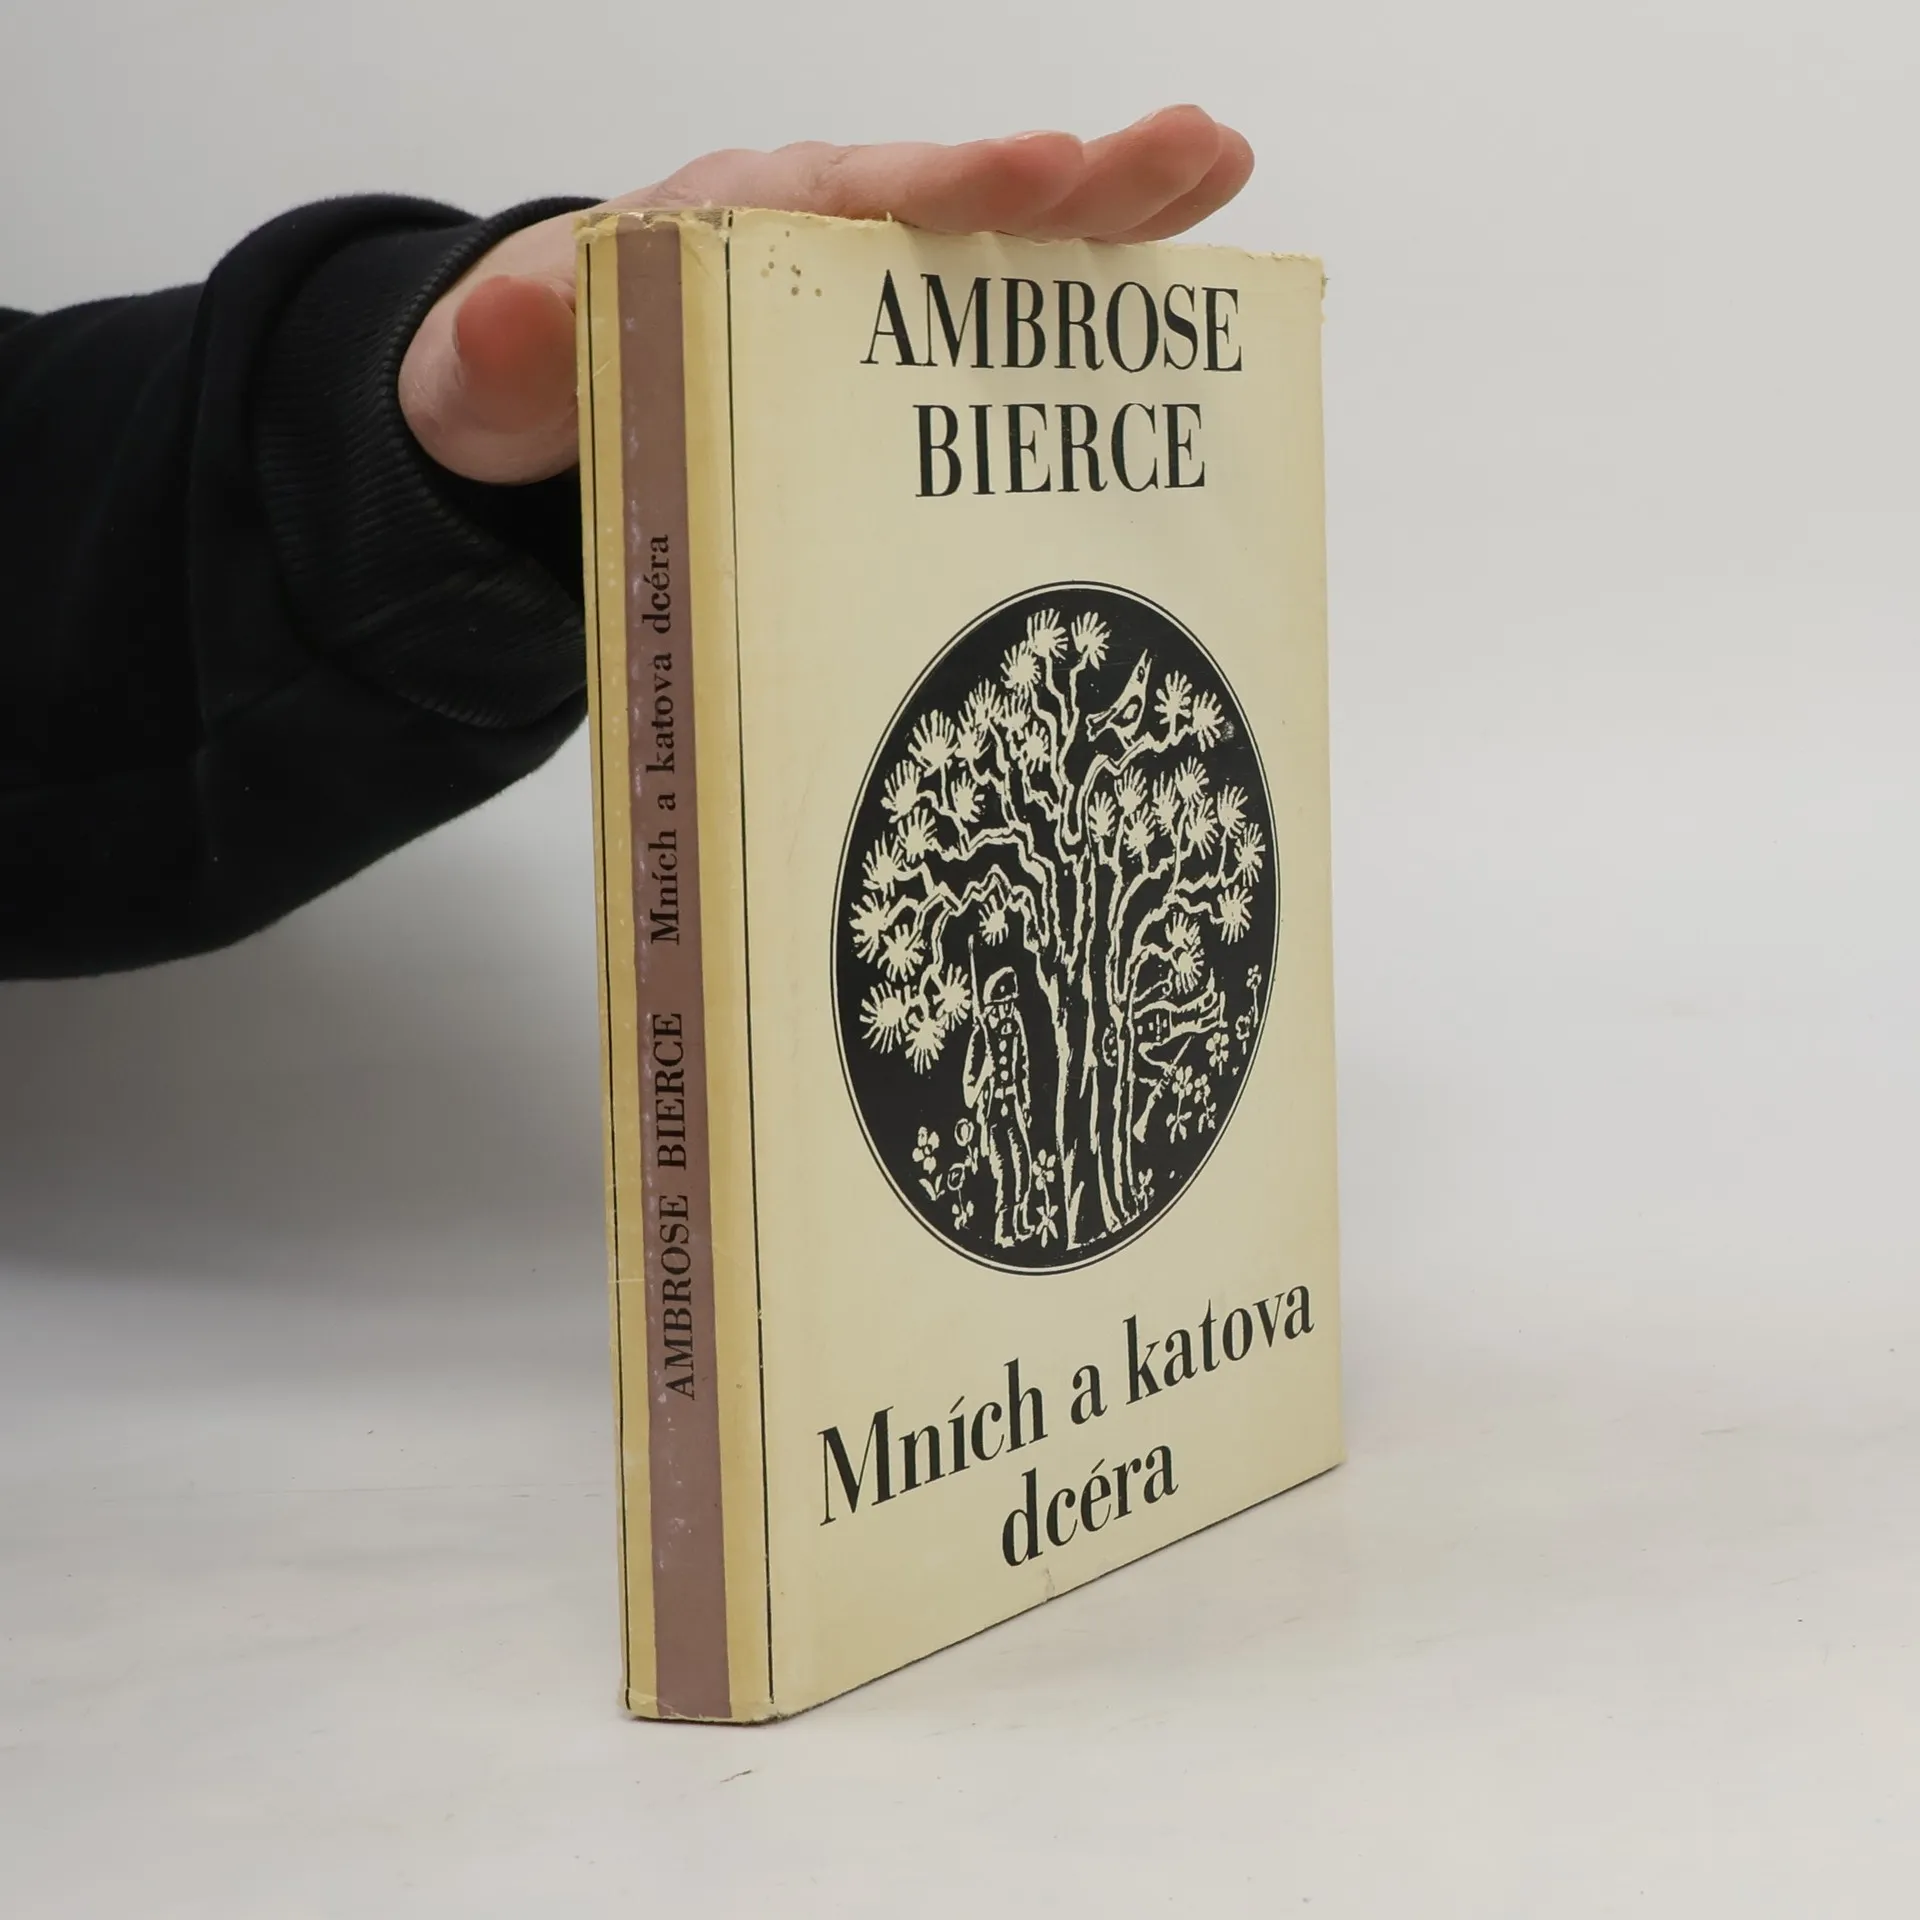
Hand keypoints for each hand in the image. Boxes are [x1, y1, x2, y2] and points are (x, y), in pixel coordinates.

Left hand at [398, 106, 1254, 485]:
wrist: (559, 388)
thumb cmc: (547, 365)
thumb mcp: (498, 369)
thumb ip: (508, 346)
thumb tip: (508, 323)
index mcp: (744, 226)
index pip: (857, 197)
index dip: (950, 188)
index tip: (1033, 170)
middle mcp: (829, 236)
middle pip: (965, 198)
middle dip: (1077, 178)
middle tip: (1189, 148)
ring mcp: (880, 286)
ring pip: (1009, 243)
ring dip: (1117, 214)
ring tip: (1222, 167)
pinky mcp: (906, 346)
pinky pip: (1008, 316)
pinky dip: (1091, 304)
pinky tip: (1183, 308)